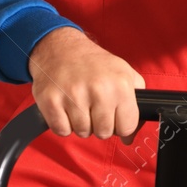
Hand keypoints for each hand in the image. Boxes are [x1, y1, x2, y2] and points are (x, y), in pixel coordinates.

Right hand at [28, 27, 145, 141]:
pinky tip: (66, 107)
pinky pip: (61, 131)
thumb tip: (129, 138)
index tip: (114, 116)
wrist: (62, 49)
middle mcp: (99, 90)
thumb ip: (135, 105)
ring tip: (80, 104)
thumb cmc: (95, 64)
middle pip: (104, 133)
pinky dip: (63, 124)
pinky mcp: (51, 101)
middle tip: (94, 107)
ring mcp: (73, 95)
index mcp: (120, 84)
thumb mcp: (126, 74)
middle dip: (100, 125)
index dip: (120, 125)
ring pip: (82, 133)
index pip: (127, 127)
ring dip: (81, 124)